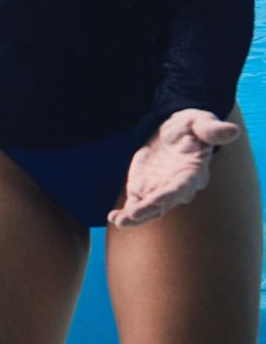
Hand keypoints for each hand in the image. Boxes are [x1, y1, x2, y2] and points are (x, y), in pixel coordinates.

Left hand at [108, 109, 240, 226]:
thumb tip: (231, 131)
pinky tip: (113, 218)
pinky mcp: (144, 191)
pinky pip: (135, 206)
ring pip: (149, 209)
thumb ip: (211, 129)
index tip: (155, 201)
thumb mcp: (200, 122)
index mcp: (193, 173)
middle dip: (148, 209)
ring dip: (134, 217)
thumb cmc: (192, 127)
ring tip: (119, 221)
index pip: (182, 187)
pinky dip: (126, 214)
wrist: (175, 132)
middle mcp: (177, 188)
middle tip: (132, 216)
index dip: (169, 195)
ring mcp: (159, 191)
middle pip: (164, 202)